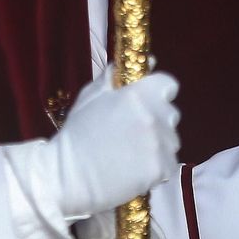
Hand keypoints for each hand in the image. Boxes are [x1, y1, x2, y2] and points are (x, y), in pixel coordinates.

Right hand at [46, 63, 179, 219]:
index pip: (169, 85)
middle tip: (132, 132)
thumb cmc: (76, 134)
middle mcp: (154, 116)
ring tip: (132, 154)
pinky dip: (156, 167)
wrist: (67, 176)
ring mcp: (160, 144)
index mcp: (138, 94)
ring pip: (171, 140)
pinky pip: (168, 164)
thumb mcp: (90, 96)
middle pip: (170, 114)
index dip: (159, 92)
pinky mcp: (162, 169)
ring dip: (158, 144)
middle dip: (156, 120)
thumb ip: (116, 77)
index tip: (147, 101)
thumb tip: (147, 62)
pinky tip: (135, 169)